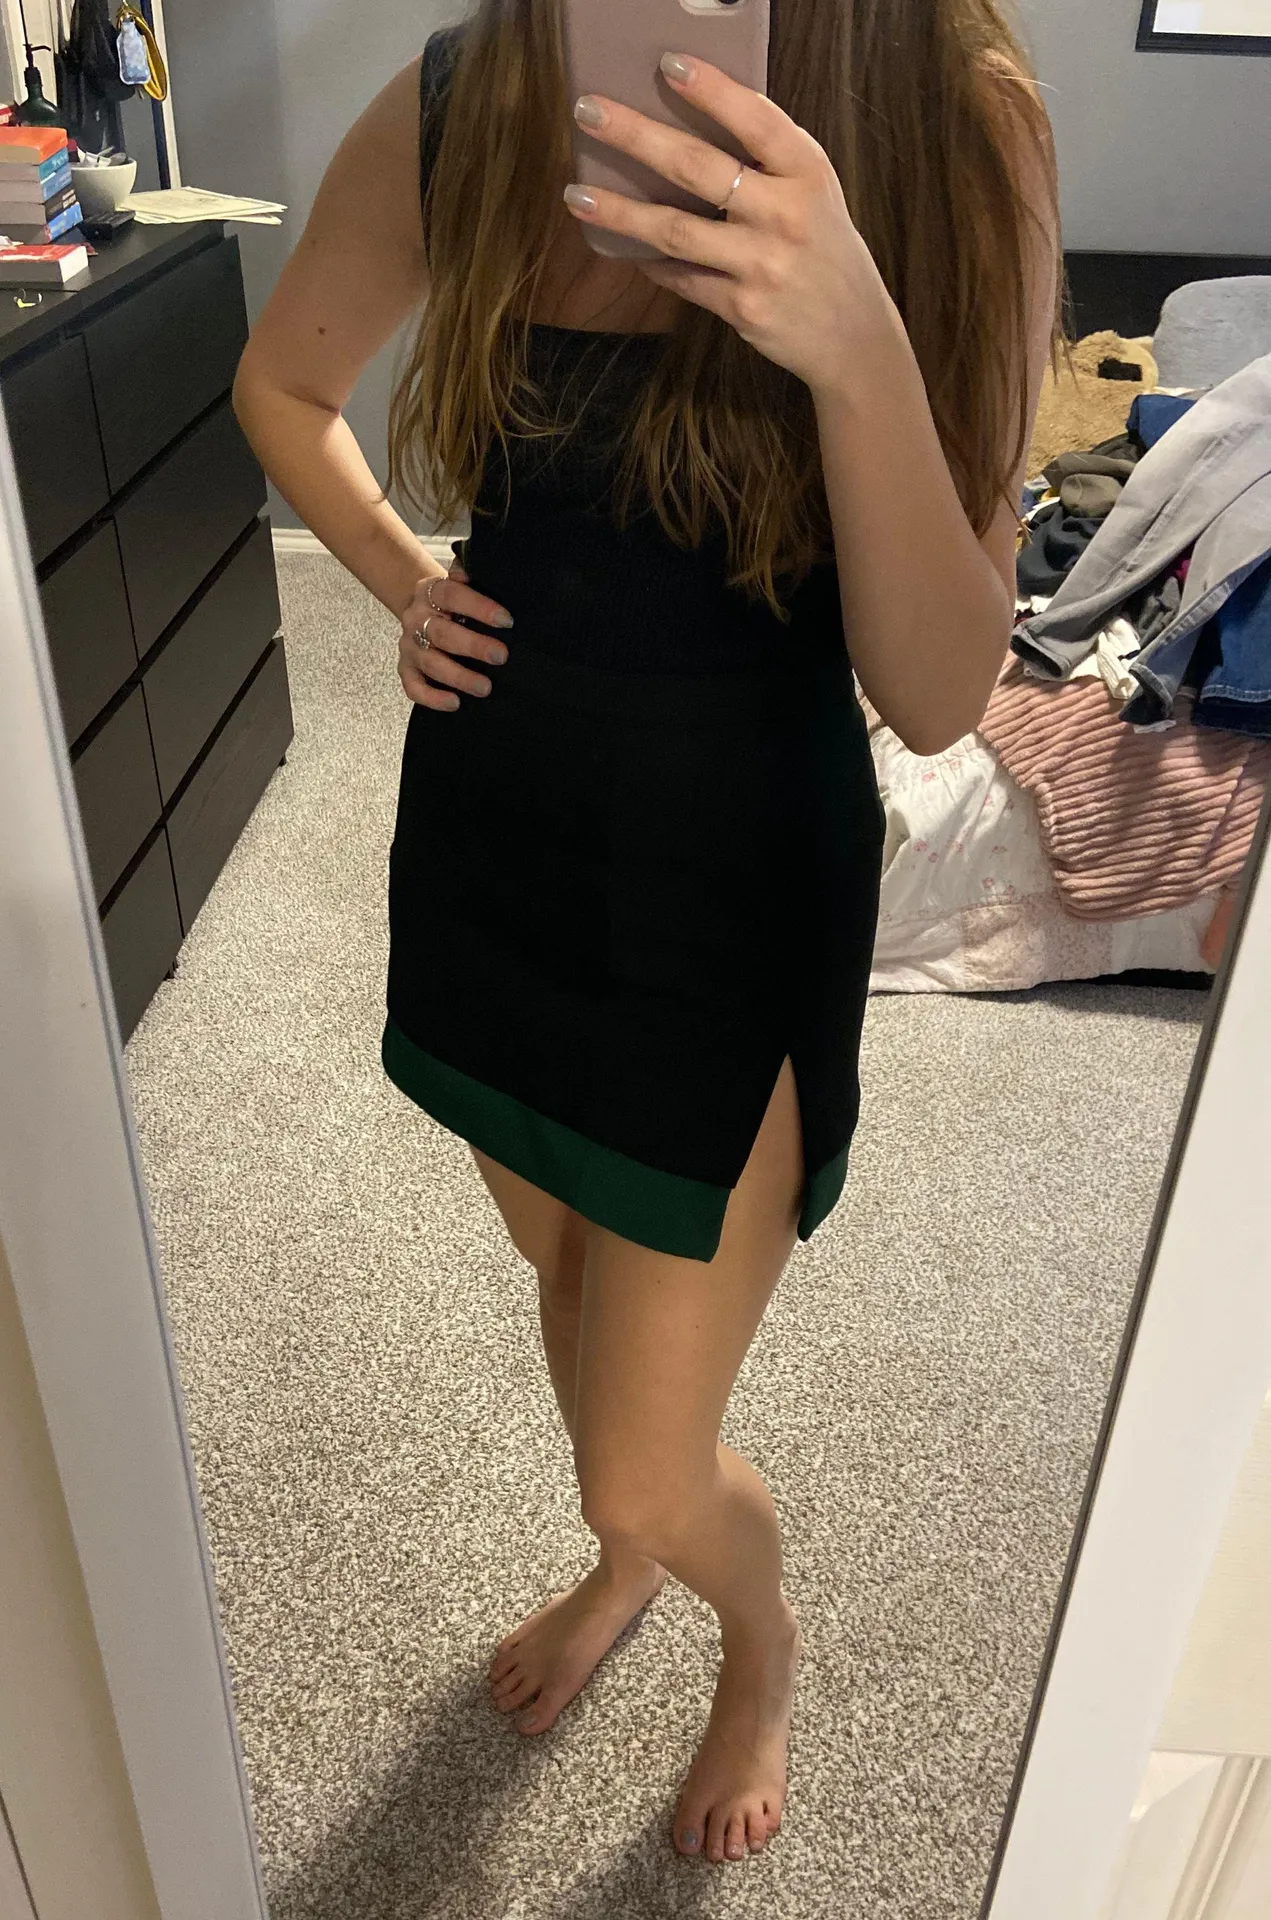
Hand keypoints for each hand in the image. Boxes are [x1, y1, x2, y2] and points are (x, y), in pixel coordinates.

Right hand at [398, 560, 512, 711]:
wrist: (423, 608)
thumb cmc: (454, 600)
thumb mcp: (462, 582)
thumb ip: (472, 575)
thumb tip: (490, 567)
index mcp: (431, 591)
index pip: (453, 594)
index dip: (479, 607)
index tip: (506, 621)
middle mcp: (416, 618)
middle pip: (442, 633)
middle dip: (473, 646)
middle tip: (501, 656)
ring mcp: (409, 645)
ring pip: (430, 662)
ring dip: (458, 676)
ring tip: (485, 687)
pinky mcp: (406, 668)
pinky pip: (413, 687)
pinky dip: (432, 697)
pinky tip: (454, 703)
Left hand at [564, 54, 900, 398]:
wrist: (854, 336)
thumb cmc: (824, 253)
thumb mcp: (814, 194)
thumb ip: (768, 163)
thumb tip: (690, 126)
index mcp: (807, 172)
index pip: (754, 119)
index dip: (711, 90)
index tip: (666, 64)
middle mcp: (785, 215)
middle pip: (698, 167)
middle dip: (636, 135)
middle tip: (589, 112)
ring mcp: (762, 264)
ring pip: (676, 230)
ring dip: (621, 211)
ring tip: (578, 194)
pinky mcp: (743, 307)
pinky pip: (683, 279)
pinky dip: (651, 263)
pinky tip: (624, 249)